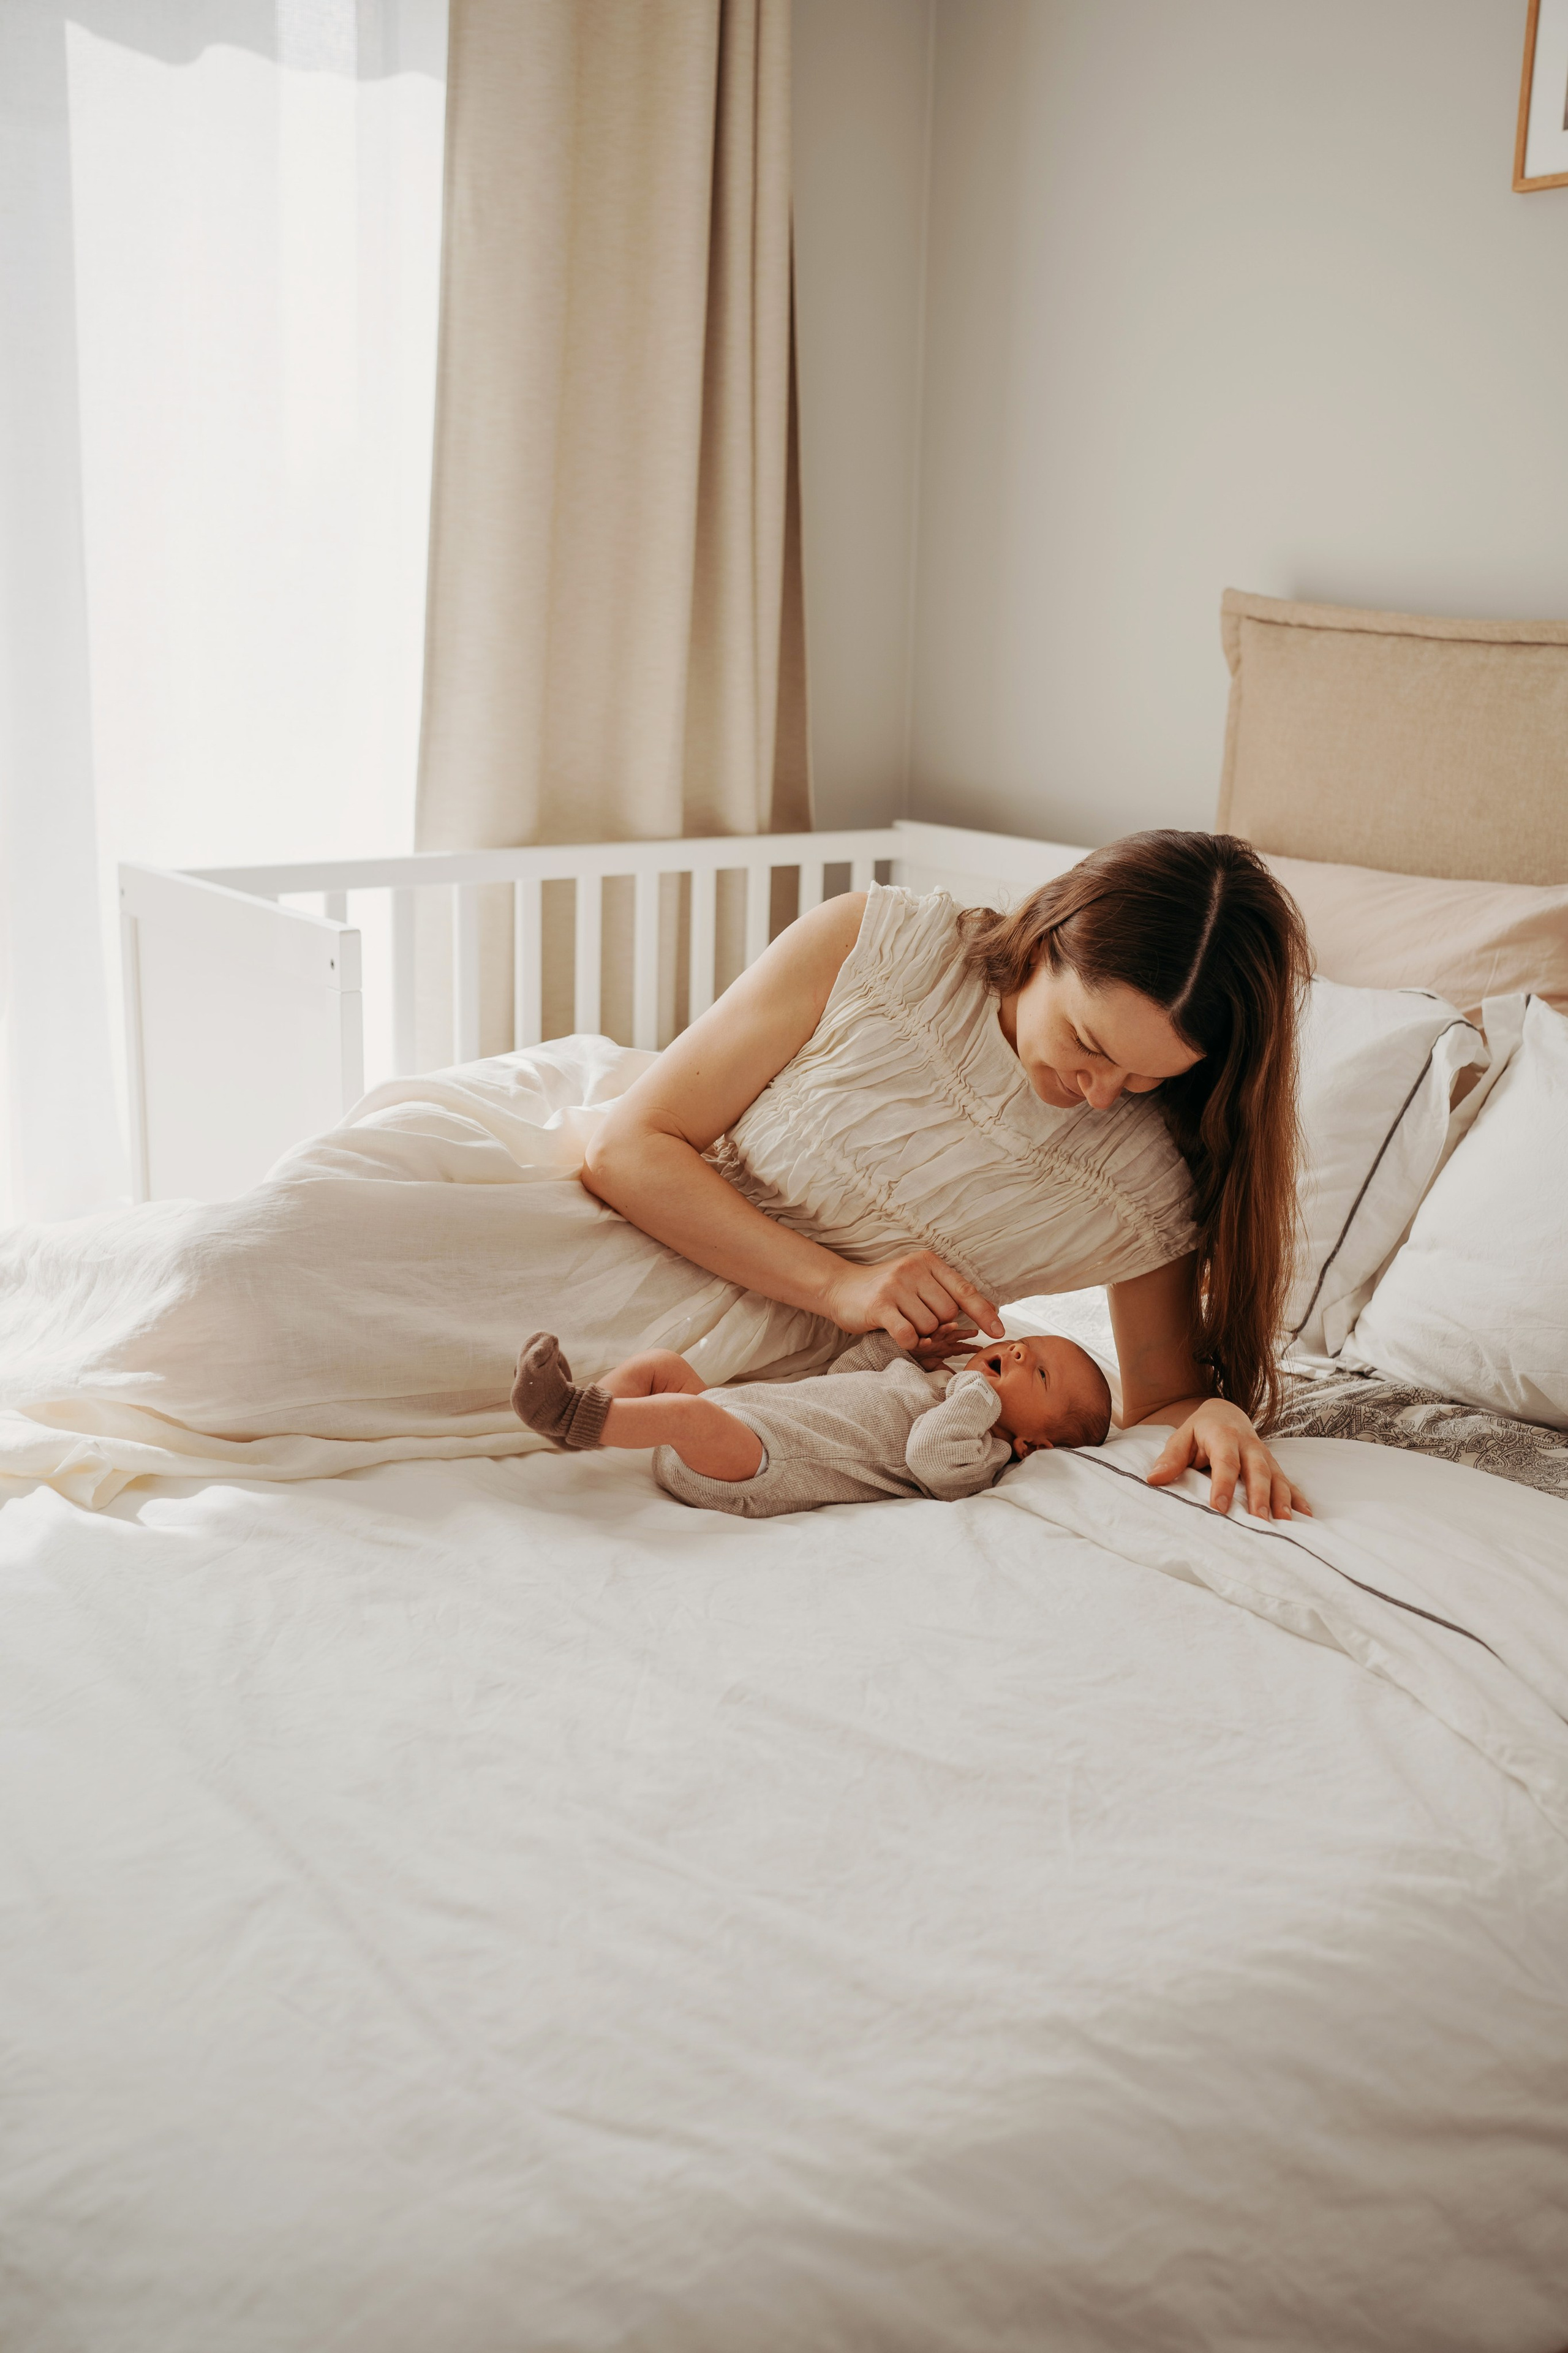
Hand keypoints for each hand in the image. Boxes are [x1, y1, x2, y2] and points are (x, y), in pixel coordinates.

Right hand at [825, 1253, 1002, 1350]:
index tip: (999, 1330)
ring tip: (901, 1320)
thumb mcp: (918, 1282)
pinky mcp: (880, 1305)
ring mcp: (896, 1286)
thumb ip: (948, 1292)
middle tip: (914, 1318)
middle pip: (948, 1314)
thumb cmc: (886, 1290)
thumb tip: (990, 1310)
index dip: (984, 1312)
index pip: (965, 1290)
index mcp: (928, 1262)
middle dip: (936, 1324)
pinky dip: (907, 1341)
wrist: (839, 1287)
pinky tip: (896, 1333)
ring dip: (918, 1333)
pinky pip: (908, 1335)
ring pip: (929, 1327)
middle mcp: (914, 1269)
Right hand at [908, 1318, 980, 1368]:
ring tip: (954, 1325)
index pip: (960, 1347)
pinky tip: (927, 1341)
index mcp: (945, 1348)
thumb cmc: (920, 1360)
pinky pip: (920, 1341)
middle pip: (954, 1336)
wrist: (904, 1356)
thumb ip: (947, 1372)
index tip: (981, 1348)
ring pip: (938, 1332)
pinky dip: (923, 1341)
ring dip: (946, 1328)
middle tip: (975, 1332)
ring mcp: (928, 1340)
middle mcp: (939, 1342)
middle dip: (964, 1333)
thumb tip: (961, 1380)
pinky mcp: (916, 1343)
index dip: (970, 1347)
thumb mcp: (936, 1368)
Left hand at [1146, 1398, 1310, 1519]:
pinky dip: (1297, 1498)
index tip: (1219, 1508)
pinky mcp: (1274, 1465)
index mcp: (1224, 1437)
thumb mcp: (1181, 1437)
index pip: (1225, 1463)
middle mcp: (1250, 1446)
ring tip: (1285, 1523)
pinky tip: (1306, 1516)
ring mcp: (1265, 1456)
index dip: (1223, 1485)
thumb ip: (1170, 1458)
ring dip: (1282, 1500)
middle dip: (1259, 1496)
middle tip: (1258, 1520)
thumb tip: (1154, 1478)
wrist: (1225, 1412)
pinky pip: (1288, 1481)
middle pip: (1258, 1471)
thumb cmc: (1200, 1430)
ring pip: (1277, 1477)